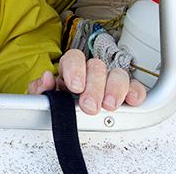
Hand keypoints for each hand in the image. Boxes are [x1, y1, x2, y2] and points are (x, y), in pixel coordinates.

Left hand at [28, 48, 146, 114]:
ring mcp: (109, 81)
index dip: (75, 69)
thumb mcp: (42, 98)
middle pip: (97, 67)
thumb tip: (47, 79)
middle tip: (89, 106)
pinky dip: (135, 92)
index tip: (75, 86)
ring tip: (108, 105)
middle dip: (94, 87)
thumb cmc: (57, 103)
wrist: (67, 116)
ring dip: (115, 89)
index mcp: (70, 68)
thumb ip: (40, 88)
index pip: (74, 57)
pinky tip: (131, 100)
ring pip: (118, 74)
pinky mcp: (125, 93)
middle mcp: (90, 71)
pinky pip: (135, 87)